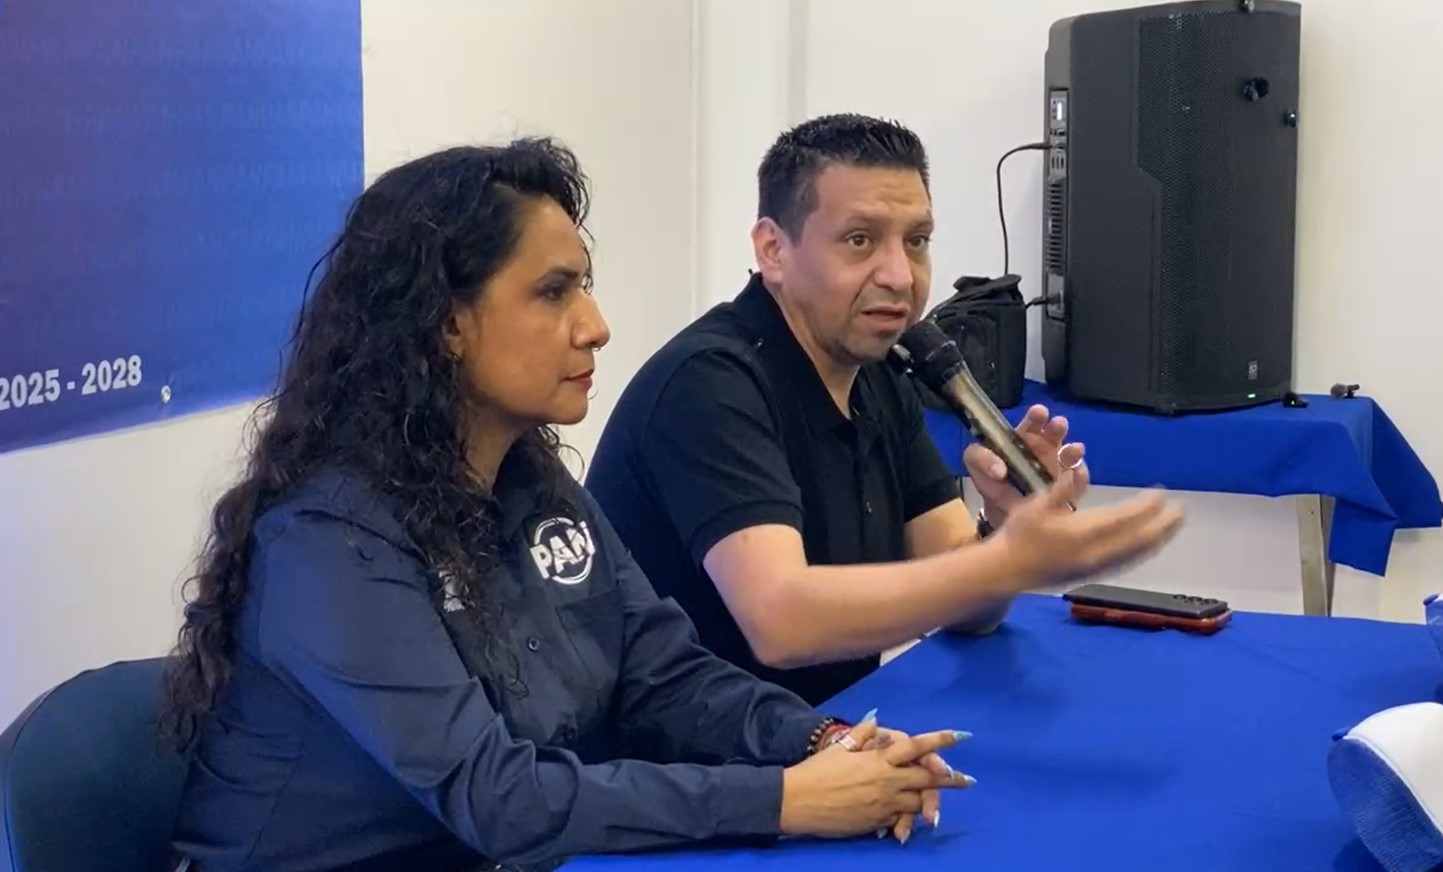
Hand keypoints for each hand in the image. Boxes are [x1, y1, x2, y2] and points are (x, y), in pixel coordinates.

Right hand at [779, 720, 972, 839]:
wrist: (798, 801)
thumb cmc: (816, 770)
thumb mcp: (839, 747)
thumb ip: (861, 734)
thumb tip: (875, 722)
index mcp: (879, 759)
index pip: (916, 747)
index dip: (939, 740)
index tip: (960, 736)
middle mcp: (887, 781)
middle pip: (927, 779)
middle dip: (949, 779)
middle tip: (968, 780)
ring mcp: (884, 804)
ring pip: (917, 802)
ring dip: (927, 802)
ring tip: (937, 804)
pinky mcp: (877, 822)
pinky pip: (900, 819)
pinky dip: (905, 817)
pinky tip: (909, 820)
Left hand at [963, 404, 1081, 525]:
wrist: (1005, 515)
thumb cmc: (993, 482)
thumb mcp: (977, 467)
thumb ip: (981, 459)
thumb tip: (999, 470)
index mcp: (1023, 437)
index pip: (1032, 421)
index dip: (1036, 417)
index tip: (1038, 413)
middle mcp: (1045, 447)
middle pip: (1055, 431)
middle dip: (1057, 426)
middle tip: (1058, 424)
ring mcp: (1059, 467)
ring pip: (1070, 453)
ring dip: (1072, 451)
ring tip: (1074, 450)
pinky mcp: (1069, 488)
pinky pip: (1077, 481)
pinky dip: (1079, 476)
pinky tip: (1075, 474)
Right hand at [991, 465, 1183, 589]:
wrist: (1006, 571)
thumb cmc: (1019, 534)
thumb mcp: (1036, 504)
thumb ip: (1062, 486)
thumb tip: (1079, 464)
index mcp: (1084, 532)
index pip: (1126, 517)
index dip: (1147, 506)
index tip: (1161, 493)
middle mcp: (1096, 552)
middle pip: (1139, 539)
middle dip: (1163, 525)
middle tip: (1181, 511)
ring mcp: (1096, 567)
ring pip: (1136, 554)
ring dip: (1157, 540)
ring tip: (1171, 528)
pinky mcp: (1092, 575)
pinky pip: (1127, 563)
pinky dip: (1142, 553)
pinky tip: (1147, 547)